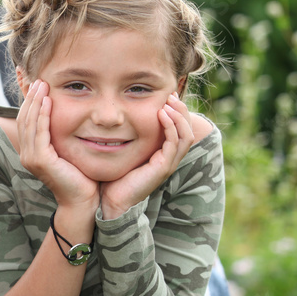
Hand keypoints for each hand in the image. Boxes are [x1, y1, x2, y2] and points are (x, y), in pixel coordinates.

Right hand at [17, 80, 98, 208]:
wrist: (83, 201)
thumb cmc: (81, 176)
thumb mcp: (68, 150)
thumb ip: (62, 135)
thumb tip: (69, 115)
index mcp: (31, 151)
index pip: (26, 120)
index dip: (29, 101)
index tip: (36, 82)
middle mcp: (26, 154)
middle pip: (24, 118)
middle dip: (30, 96)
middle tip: (38, 78)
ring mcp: (31, 157)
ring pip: (29, 122)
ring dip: (35, 101)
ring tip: (42, 84)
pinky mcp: (40, 160)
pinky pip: (39, 132)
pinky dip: (43, 114)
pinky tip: (49, 101)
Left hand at [100, 92, 193, 218]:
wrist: (110, 201)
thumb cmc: (112, 177)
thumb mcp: (121, 151)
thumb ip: (124, 136)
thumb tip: (115, 116)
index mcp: (162, 154)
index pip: (178, 129)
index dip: (176, 111)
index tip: (167, 95)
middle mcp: (168, 158)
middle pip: (186, 129)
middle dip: (181, 110)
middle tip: (170, 94)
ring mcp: (167, 164)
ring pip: (185, 135)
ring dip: (178, 116)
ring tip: (169, 101)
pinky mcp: (162, 168)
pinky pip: (174, 143)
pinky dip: (170, 127)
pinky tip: (161, 114)